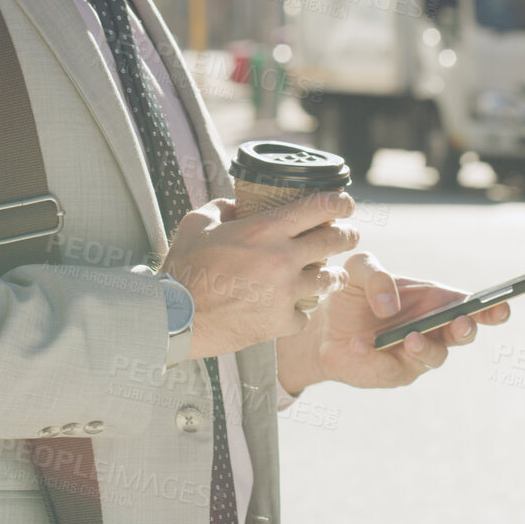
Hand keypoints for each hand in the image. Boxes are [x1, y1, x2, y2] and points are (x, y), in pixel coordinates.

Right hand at [159, 190, 357, 358]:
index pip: (319, 207)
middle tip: (348, 234)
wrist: (176, 316)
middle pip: (335, 240)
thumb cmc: (184, 267)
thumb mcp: (199, 222)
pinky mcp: (281, 321)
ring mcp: (285, 292)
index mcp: (266, 229)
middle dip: (347, 234)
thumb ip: (225, 207)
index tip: (344, 203)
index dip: (340, 201)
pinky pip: (306, 314)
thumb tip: (240, 205)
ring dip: (332, 275)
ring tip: (330, 275)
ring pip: (329, 280)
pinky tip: (294, 308)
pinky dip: (300, 311)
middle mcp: (283, 258)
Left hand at [276, 253, 510, 394]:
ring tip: (408, 337)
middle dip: (467, 328)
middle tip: (459, 323)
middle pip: (465, 333)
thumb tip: (390, 306)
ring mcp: (417, 355)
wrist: (322, 326)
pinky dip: (376, 355)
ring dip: (426, 347)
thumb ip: (376, 275)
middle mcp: (433, 329)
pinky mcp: (394, 374)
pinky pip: (392, 367)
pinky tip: (359, 344)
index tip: (501, 304)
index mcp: (435, 300)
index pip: (471, 305)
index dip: (492, 307)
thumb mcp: (359, 270)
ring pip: (436, 356)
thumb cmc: (352, 294)